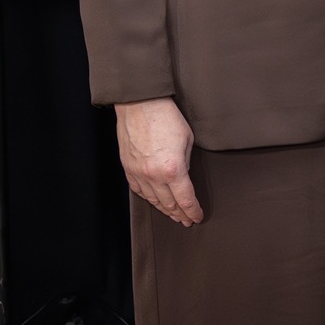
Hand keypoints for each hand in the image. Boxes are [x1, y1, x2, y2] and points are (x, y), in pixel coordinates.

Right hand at [115, 97, 202, 226]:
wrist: (139, 104)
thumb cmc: (166, 117)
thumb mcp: (187, 140)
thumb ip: (186, 163)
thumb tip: (182, 177)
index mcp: (172, 169)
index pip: (185, 199)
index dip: (193, 210)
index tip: (197, 216)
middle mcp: (153, 175)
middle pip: (169, 203)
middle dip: (180, 214)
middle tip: (187, 220)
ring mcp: (138, 173)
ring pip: (153, 200)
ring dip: (165, 209)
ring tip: (173, 215)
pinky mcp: (127, 168)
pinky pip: (138, 190)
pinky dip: (148, 198)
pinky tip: (154, 201)